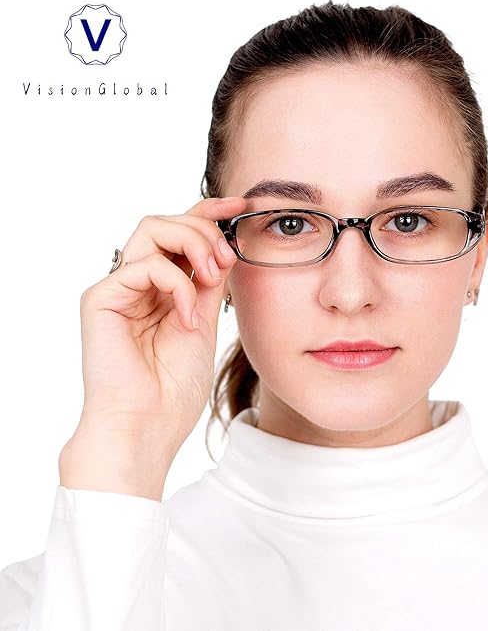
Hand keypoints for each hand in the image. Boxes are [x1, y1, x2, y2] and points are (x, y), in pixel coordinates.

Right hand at [59, 197, 245, 498]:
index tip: (241, 206)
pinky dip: (176, 284)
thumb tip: (227, 244)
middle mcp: (137, 283)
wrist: (149, 427)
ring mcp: (117, 289)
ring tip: (212, 278)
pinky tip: (187, 316)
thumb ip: (209, 282)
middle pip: (166, 222)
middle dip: (205, 230)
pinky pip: (143, 265)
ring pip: (152, 229)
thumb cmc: (173, 387)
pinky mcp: (100, 299)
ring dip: (192, 244)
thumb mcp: (205, 321)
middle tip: (228, 258)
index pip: (181, 234)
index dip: (209, 213)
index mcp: (161, 288)